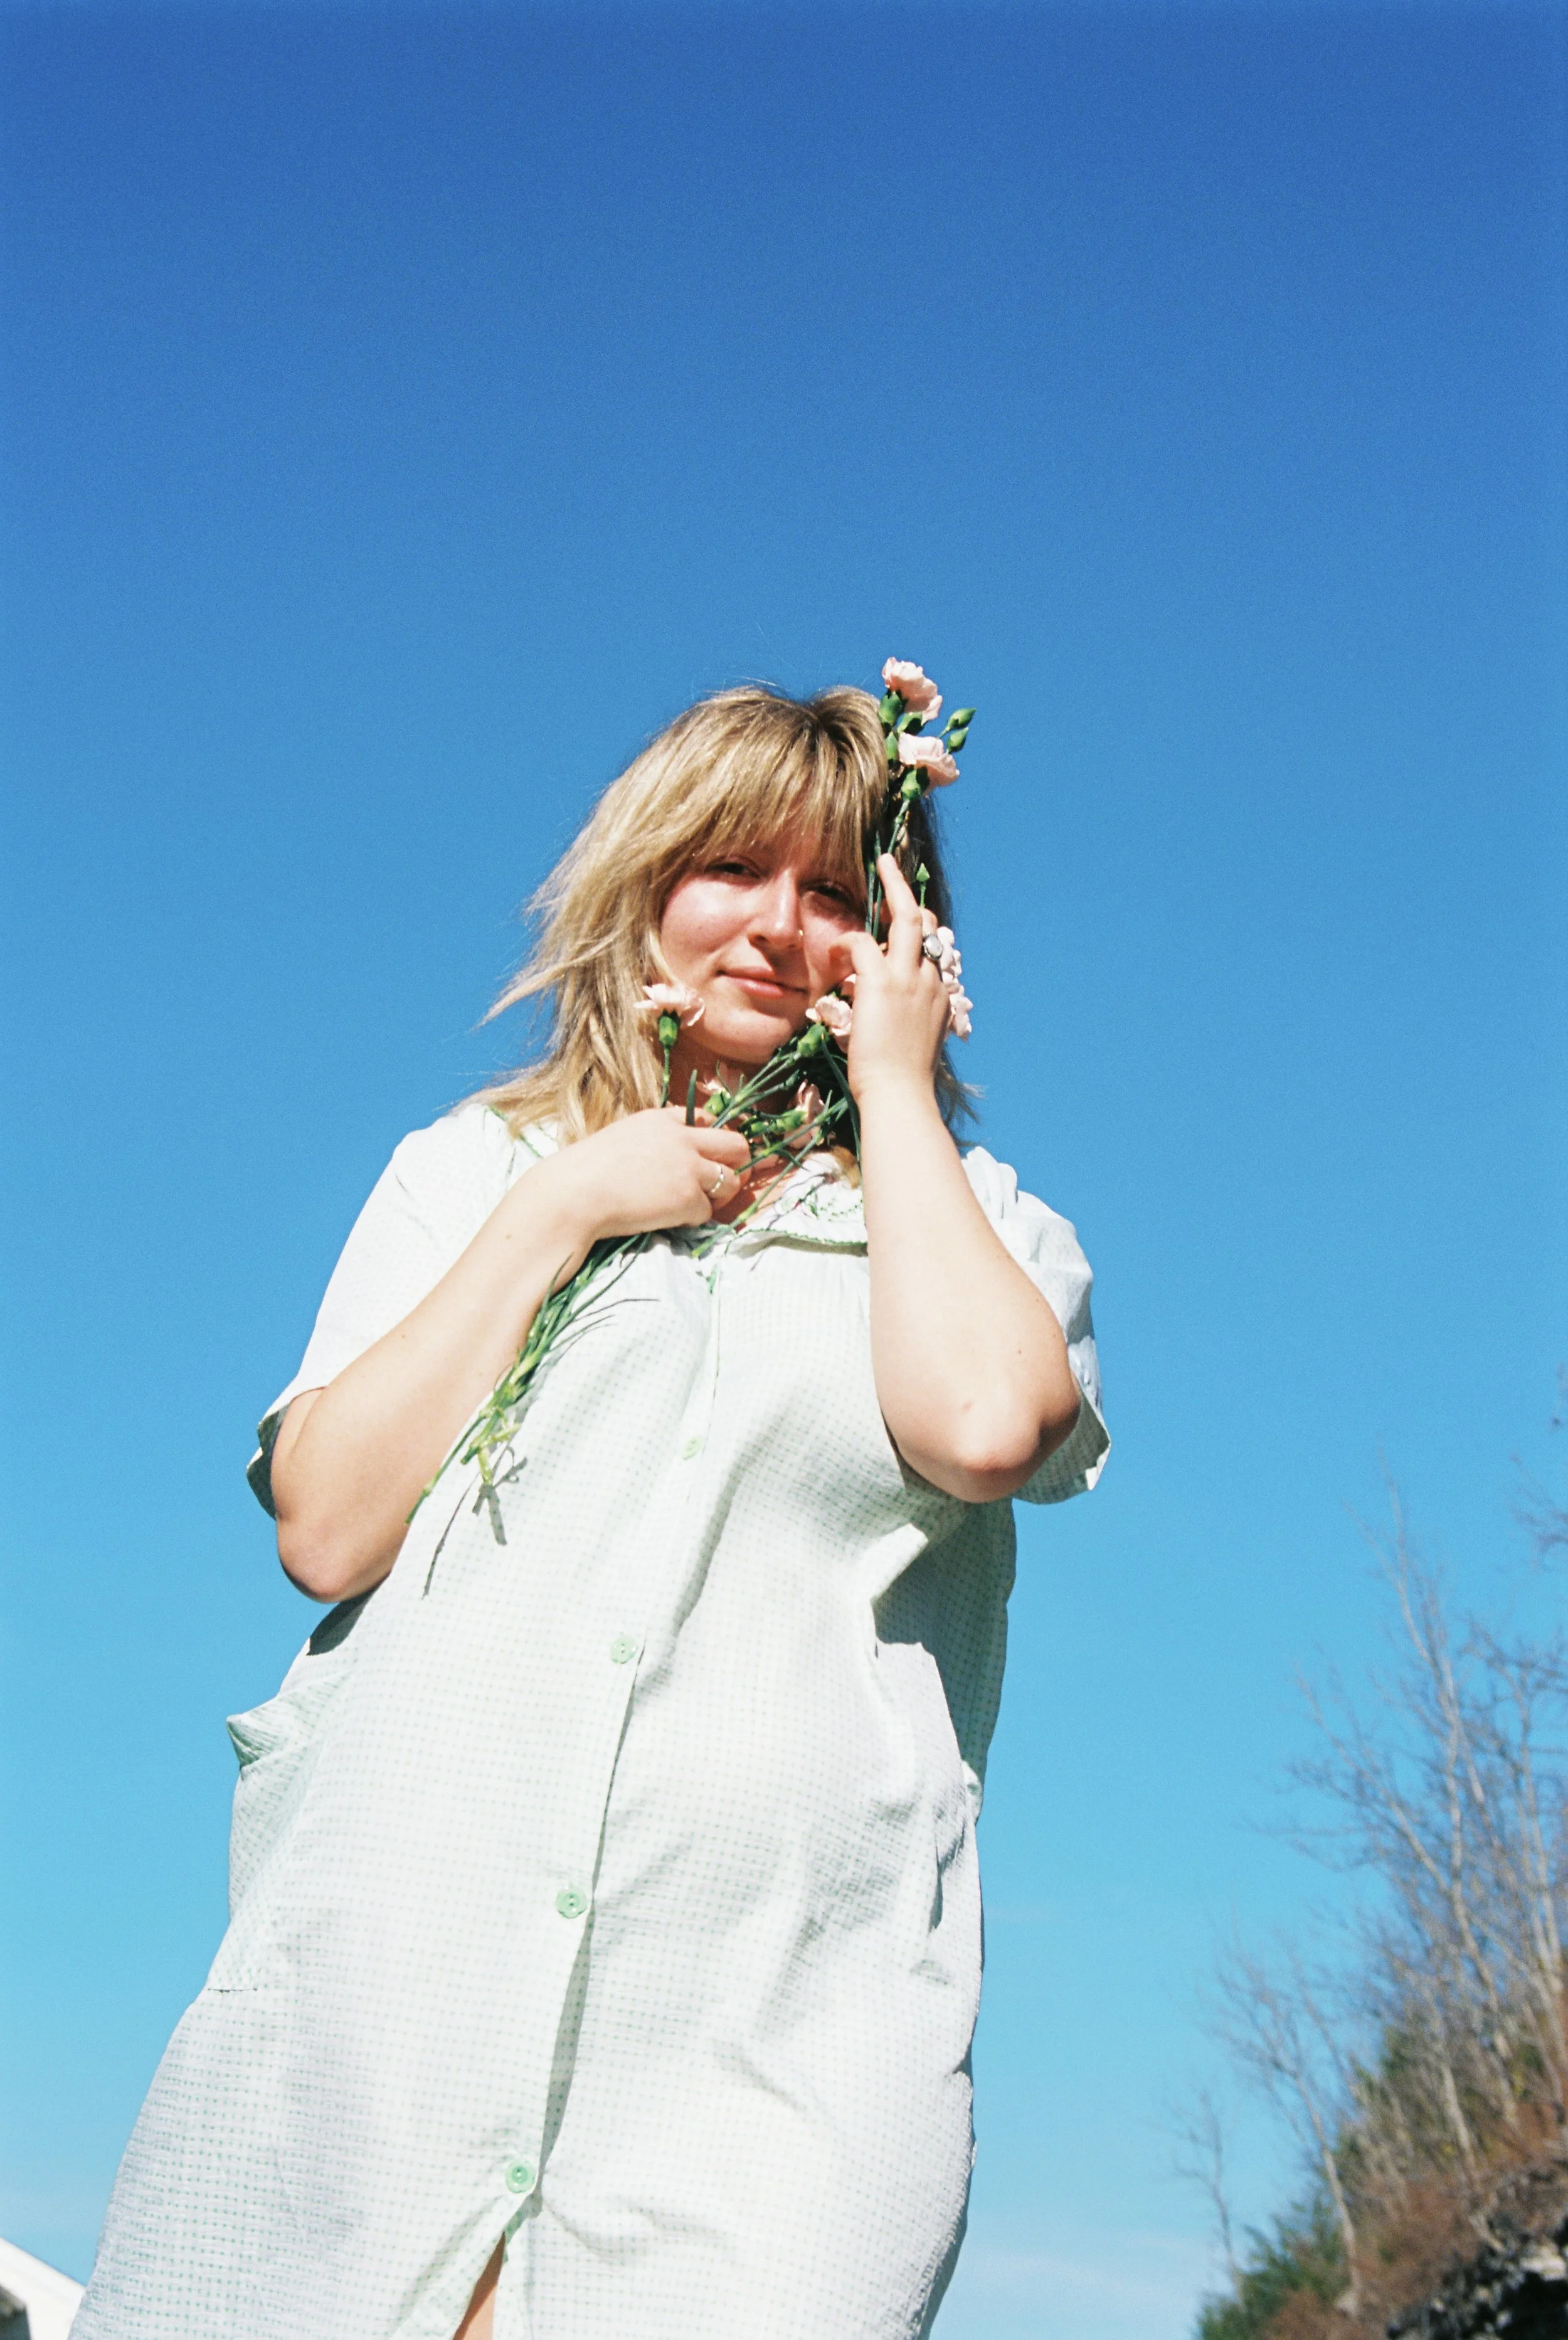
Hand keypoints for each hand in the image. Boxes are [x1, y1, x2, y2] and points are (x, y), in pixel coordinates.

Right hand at [526, 1108, 752, 1257]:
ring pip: (732, 1181)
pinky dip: (693, 1218)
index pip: (707, 1118)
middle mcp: (683, 1138)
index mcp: (663, 1119)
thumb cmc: (586, 1171)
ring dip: (718, 1195)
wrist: (573, 1194)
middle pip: (736, 1145)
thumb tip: (669, 1157)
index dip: (711, 1140)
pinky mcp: (688, 1198)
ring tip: (691, 1204)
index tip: (705, 1155)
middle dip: (736, 1163)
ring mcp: (689, 1168)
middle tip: (720, 1181)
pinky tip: (668, 1218)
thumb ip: (652, 1141)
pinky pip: (708, 1212)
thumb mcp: (622, 1138)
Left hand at [831, 855, 951, 1106]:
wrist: (900, 1095)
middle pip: (926, 923)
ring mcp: (910, 978)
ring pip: (907, 917)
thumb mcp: (909, 1045)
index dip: (922, 932)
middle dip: (909, 892)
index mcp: (940, 997)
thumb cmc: (900, 1083)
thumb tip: (883, 1013)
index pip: (934, 952)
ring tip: (882, 863)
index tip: (912, 919)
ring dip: (893, 886)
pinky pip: (861, 944)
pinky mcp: (882, 982)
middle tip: (893, 868)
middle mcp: (930, 981)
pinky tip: (834, 952)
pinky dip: (846, 943)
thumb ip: (902, 1021)